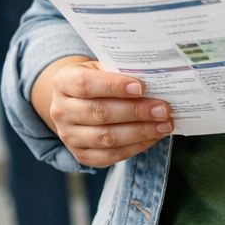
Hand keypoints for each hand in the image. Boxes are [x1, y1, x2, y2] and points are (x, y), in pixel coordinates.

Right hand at [33, 57, 171, 166]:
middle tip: (163, 109)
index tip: (141, 87)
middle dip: (135, 111)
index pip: (86, 85)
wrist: (76, 102)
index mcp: (63, 82)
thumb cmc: (96, 80)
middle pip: (99, 113)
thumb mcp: (101, 68)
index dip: (113, 86)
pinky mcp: (81, 155)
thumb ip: (120, 72)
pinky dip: (135, 147)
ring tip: (164, 124)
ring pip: (106, 138)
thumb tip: (154, 81)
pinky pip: (110, 156)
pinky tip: (153, 137)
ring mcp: (68, 136)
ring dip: (140, 132)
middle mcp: (60, 110)